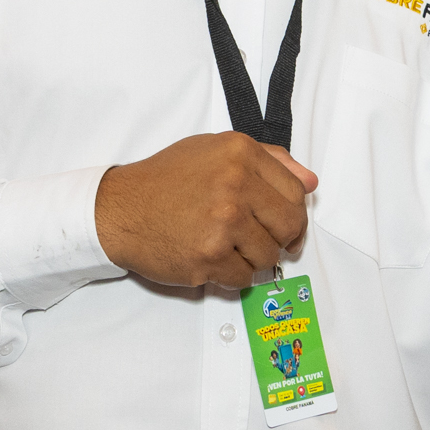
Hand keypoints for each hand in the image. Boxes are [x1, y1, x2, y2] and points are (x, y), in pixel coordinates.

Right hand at [96, 132, 317, 289]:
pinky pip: (244, 278)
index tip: (281, 224)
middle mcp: (235, 184)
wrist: (119, 209)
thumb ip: (268, 161)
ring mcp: (223, 222)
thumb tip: (310, 183)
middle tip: (257, 240)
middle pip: (289, 226)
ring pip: (269, 256)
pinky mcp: (209, 256)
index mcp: (240, 153)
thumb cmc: (165, 181)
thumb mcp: (214, 151)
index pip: (295, 192)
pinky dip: (232, 275)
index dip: (293, 213)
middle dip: (280, 239)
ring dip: (251, 258)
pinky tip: (211, 258)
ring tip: (224, 245)